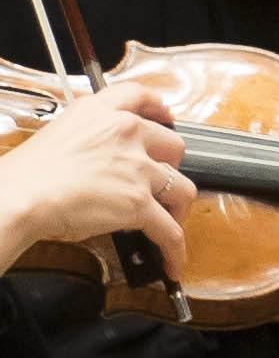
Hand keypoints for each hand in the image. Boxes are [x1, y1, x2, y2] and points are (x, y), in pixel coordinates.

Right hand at [0, 73, 190, 274]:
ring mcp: (137, 169)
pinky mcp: (138, 203)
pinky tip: (172, 261)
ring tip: (170, 221)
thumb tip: (99, 154)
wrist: (18, 196)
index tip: (165, 116)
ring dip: (178, 207)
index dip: (159, 107)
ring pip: (181, 187)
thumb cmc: (25, 173)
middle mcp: (126, 134)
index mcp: (102, 112)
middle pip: (173, 146)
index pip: (140, 97)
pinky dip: (174, 248)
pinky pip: (169, 229)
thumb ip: (88, 135)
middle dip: (169, 166)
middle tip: (158, 182)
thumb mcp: (57, 134)